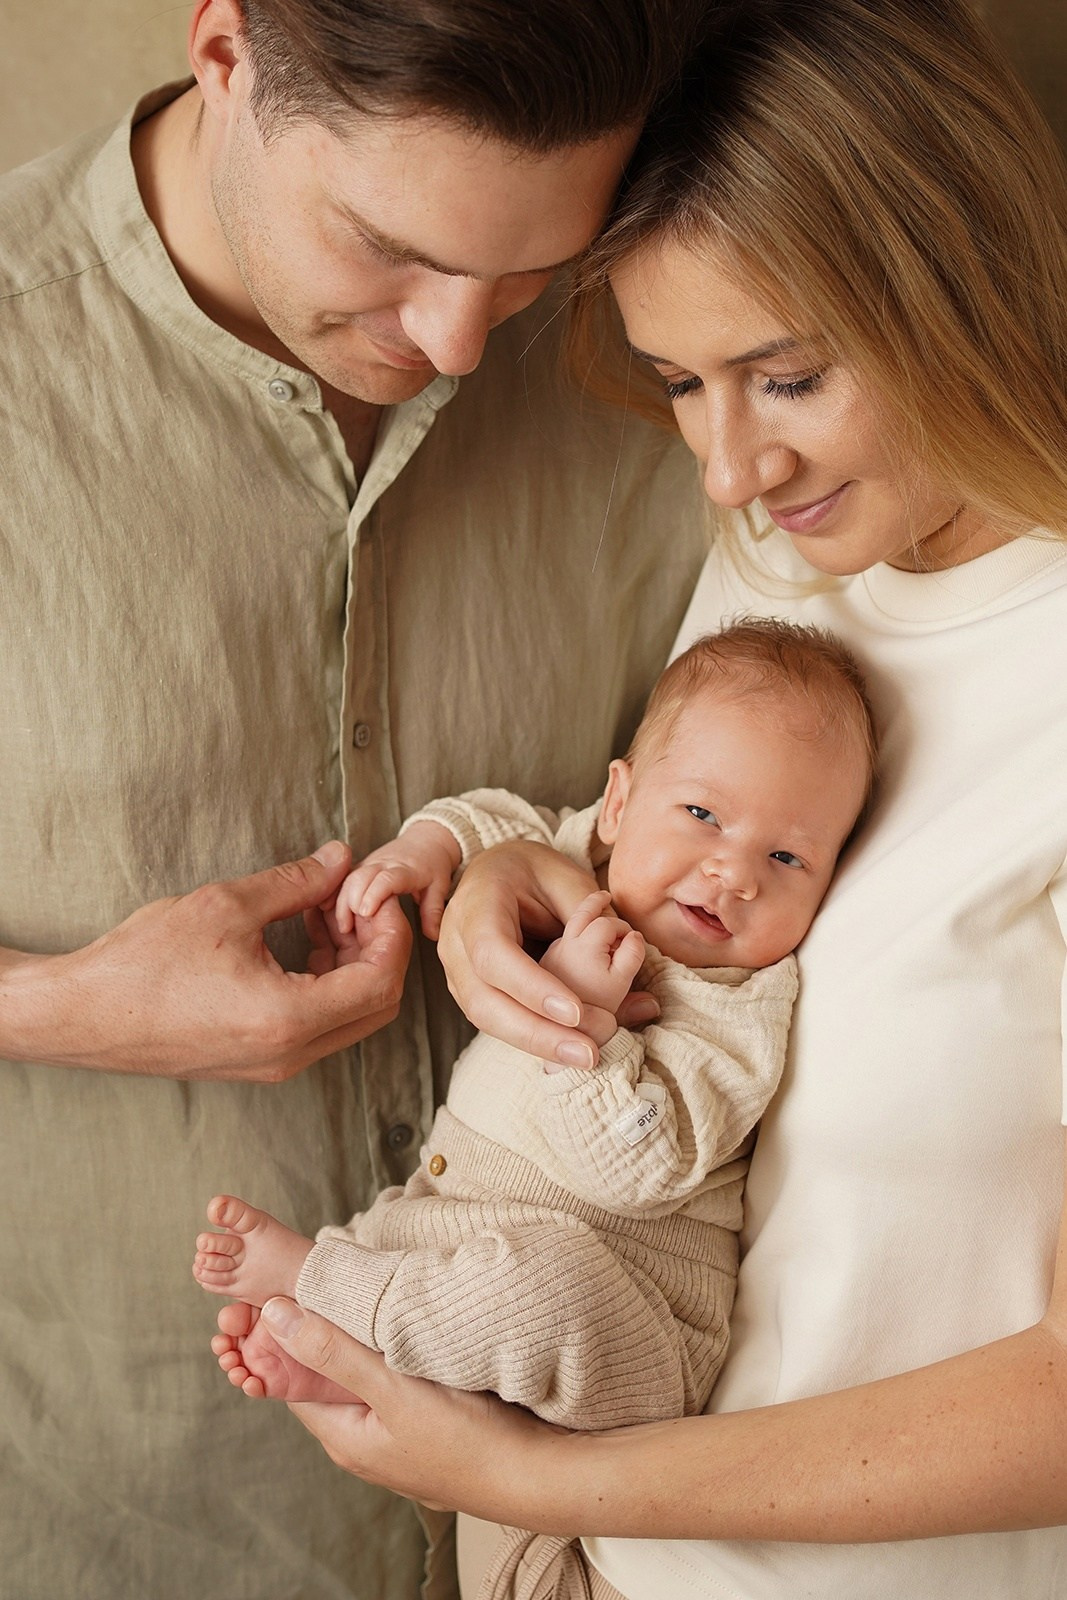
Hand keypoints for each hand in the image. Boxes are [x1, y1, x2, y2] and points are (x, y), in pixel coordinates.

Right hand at [0, 842, 410, 1079]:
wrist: (84, 1015)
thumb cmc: (145, 963)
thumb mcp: (226, 906)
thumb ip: (296, 882)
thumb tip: (341, 858)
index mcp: (290, 1019)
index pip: (381, 983)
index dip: (390, 934)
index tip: (372, 895)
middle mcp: (291, 1053)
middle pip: (376, 1005)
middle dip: (378, 947)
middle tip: (353, 900)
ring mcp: (276, 1063)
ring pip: (350, 1015)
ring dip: (351, 960)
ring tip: (323, 907)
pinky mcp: (260, 1059)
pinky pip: (319, 1022)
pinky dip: (325, 979)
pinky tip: (302, 933)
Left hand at [256, 1297, 560, 1523]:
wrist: (534, 1474)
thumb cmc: (465, 1440)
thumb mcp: (392, 1389)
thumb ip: (333, 1351)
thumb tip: (275, 1315)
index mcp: (345, 1438)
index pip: (291, 1380)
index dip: (284, 1338)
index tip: (288, 1293)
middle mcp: (364, 1442)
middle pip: (327, 1378)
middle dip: (323, 1334)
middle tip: (328, 1285)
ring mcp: (396, 1437)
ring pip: (362, 1379)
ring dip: (360, 1343)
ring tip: (366, 1297)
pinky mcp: (426, 1426)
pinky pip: (393, 1383)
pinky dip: (389, 1354)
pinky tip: (405, 1328)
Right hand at [334, 822, 460, 940]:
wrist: (425, 841)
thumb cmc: (431, 865)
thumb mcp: (439, 887)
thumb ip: (433, 911)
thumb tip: (434, 935)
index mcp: (405, 869)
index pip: (387, 879)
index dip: (374, 894)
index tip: (365, 913)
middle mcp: (384, 863)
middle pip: (360, 878)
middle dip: (350, 902)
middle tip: (347, 928)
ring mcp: (370, 863)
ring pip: (348, 877)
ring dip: (340, 900)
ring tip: (340, 926)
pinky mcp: (360, 865)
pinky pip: (342, 877)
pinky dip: (333, 893)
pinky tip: (325, 910)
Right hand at [437, 842, 657, 1070]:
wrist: (496, 871)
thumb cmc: (532, 870)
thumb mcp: (564, 878)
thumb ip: (591, 921)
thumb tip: (630, 971)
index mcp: (476, 903)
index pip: (493, 953)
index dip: (530, 986)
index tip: (573, 1012)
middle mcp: (456, 941)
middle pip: (484, 1000)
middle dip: (537, 1032)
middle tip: (587, 1052)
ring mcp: (457, 970)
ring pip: (487, 1019)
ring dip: (537, 1043)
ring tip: (585, 1055)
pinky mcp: (471, 990)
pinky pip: (497, 1021)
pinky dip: (533, 1037)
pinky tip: (568, 1049)